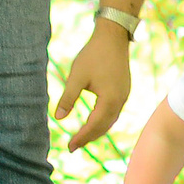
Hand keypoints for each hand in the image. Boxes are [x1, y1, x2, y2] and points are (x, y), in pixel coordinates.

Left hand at [53, 25, 132, 150]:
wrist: (113, 37)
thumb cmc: (93, 54)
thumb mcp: (77, 76)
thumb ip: (68, 98)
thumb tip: (58, 118)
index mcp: (109, 99)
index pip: (94, 125)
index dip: (81, 137)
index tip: (69, 146)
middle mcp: (120, 101)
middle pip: (104, 127)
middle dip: (89, 138)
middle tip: (73, 146)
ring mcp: (125, 96)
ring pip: (111, 121)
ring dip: (97, 131)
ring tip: (82, 137)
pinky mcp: (124, 90)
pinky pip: (114, 112)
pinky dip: (103, 121)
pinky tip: (94, 121)